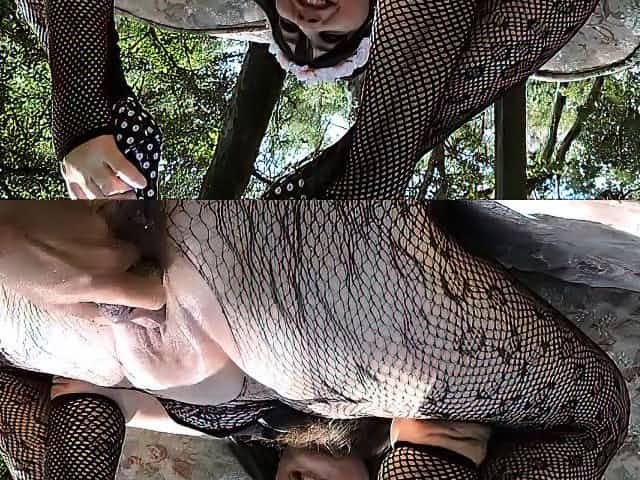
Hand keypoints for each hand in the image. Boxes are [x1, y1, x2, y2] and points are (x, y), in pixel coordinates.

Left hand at [0, 202, 164, 316]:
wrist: (2, 231)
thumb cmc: (27, 274)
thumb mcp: (59, 305)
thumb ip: (100, 313)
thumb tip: (133, 317)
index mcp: (103, 283)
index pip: (154, 293)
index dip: (152, 297)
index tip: (143, 297)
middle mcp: (111, 254)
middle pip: (140, 262)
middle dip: (128, 267)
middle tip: (103, 269)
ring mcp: (105, 227)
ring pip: (125, 240)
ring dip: (113, 246)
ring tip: (85, 248)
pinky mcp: (97, 207)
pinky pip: (112, 222)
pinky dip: (101, 229)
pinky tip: (79, 232)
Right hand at [62, 135, 145, 198]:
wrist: (71, 121)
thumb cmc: (97, 128)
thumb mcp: (114, 136)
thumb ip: (125, 154)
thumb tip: (138, 172)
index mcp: (103, 148)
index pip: (121, 167)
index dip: (134, 178)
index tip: (143, 184)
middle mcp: (89, 162)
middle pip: (108, 186)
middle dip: (124, 193)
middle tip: (134, 195)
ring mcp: (77, 172)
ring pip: (95, 196)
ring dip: (111, 201)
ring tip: (121, 201)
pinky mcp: (68, 178)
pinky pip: (79, 197)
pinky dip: (93, 203)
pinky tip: (103, 205)